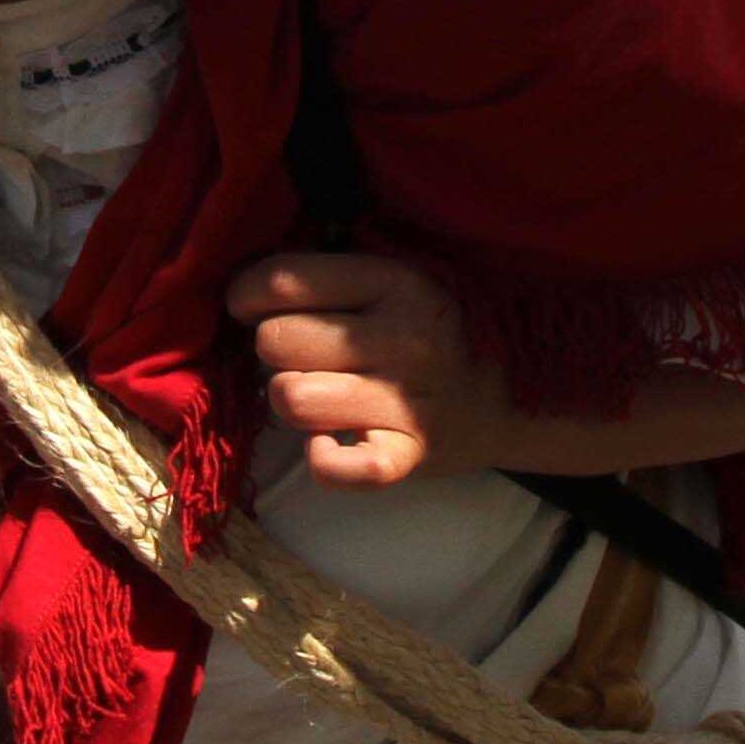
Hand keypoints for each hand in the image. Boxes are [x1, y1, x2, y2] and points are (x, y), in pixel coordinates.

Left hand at [225, 251, 516, 489]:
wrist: (504, 393)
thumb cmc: (428, 328)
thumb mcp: (394, 278)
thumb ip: (328, 274)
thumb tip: (240, 283)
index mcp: (395, 281)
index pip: (282, 281)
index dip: (248, 294)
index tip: (254, 306)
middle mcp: (403, 338)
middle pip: (275, 341)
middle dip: (277, 348)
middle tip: (304, 353)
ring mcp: (407, 401)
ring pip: (290, 399)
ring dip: (293, 399)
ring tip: (318, 392)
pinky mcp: (408, 456)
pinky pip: (337, 469)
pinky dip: (324, 461)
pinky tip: (330, 443)